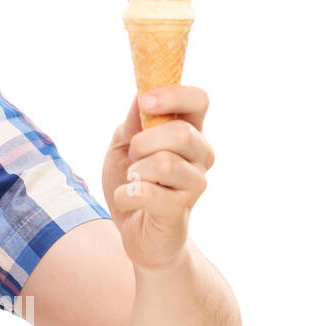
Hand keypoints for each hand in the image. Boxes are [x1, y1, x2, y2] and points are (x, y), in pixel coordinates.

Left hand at [101, 86, 215, 272]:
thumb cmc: (135, 182)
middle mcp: (200, 157)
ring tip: (133, 180)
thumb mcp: (124, 145)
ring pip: (165, 163)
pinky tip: (128, 199)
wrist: (136, 232)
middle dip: (144, 142)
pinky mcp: (179, 212)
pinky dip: (125, 195)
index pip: (199, 100)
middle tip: (133, 157)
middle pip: (182, 133)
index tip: (145, 101)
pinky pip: (148, 193)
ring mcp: (194, 185)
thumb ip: (133, 121)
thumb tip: (141, 93)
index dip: (173, 95)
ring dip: (135, 171)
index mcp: (189, 133)